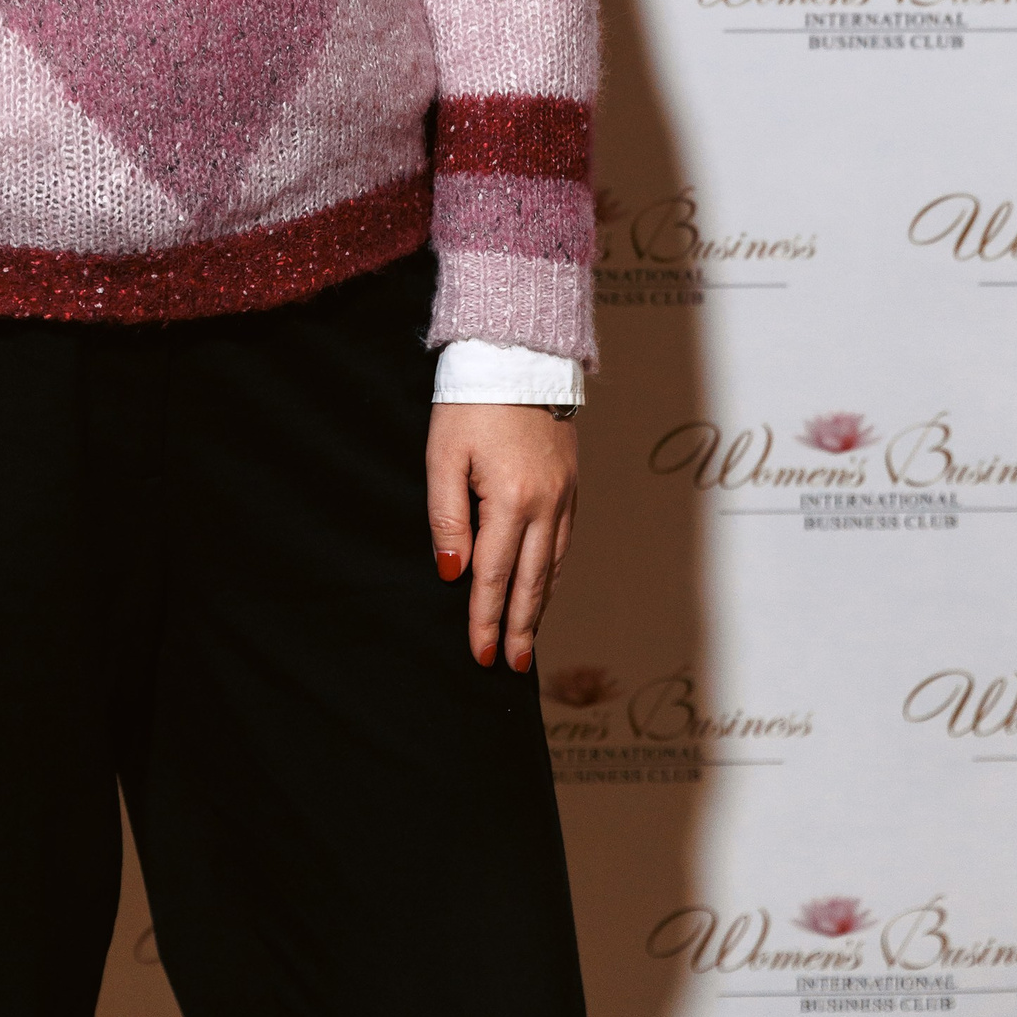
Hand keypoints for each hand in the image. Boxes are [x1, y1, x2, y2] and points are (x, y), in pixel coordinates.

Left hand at [426, 403, 577, 672]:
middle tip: (511, 665)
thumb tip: (452, 572)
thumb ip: (447, 518)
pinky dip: (554, 570)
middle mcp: (546, 503)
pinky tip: (545, 583)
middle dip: (520, 627)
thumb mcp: (444, 456)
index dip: (486, 618)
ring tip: (528, 637)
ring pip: (553, 564)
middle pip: (532, 581)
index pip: (495, 576)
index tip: (481, 653)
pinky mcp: (572, 480)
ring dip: (540, 604)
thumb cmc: (472, 399)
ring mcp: (565, 492)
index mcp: (512, 500)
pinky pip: (565, 539)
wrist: (518, 352)